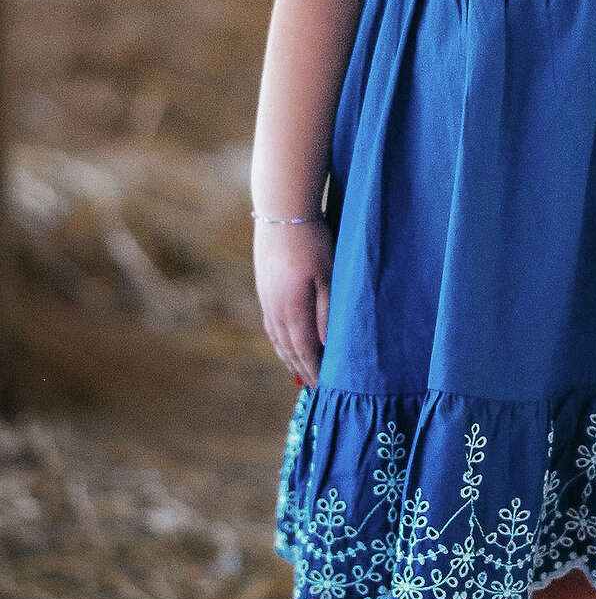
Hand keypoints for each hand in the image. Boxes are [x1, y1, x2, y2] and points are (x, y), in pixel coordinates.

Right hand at [253, 217, 331, 387]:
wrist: (282, 210)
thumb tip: (325, 346)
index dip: (314, 370)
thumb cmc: (312, 241)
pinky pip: (270, 324)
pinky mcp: (263, 287)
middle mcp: (275, 309)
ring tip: (299, 370)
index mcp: (293, 309)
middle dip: (302, 368)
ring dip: (288, 356)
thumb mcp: (328, 275)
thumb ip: (326, 312)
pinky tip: (284, 341)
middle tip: (314, 386)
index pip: (305, 350)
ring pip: (277, 337)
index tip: (324, 387)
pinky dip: (279, 339)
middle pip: (288, 348)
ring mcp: (266, 298)